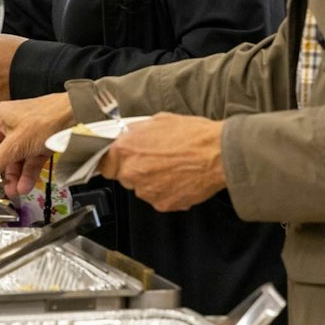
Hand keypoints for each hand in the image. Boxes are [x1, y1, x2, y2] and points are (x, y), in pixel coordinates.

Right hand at [0, 92, 73, 195]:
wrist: (78, 116)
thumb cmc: (46, 119)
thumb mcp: (15, 145)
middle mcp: (10, 125)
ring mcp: (26, 133)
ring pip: (15, 158)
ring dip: (14, 176)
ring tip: (14, 191)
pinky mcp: (41, 141)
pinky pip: (29, 159)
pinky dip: (27, 172)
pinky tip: (26, 185)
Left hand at [98, 114, 226, 211]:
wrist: (220, 154)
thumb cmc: (194, 135)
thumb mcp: (158, 120)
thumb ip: (136, 131)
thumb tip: (128, 135)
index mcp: (127, 149)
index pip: (104, 163)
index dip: (113, 161)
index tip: (119, 160)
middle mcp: (133, 172)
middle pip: (125, 176)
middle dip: (137, 169)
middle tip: (157, 159)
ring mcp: (148, 191)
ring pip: (143, 188)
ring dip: (153, 180)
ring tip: (174, 167)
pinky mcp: (164, 204)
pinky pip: (159, 198)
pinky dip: (168, 191)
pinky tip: (181, 177)